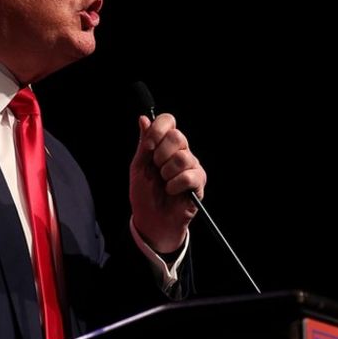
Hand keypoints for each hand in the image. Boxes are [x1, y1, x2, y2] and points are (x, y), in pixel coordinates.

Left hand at [129, 114, 206, 252]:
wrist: (151, 220)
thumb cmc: (144, 194)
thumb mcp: (138, 167)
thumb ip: (143, 144)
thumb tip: (144, 119)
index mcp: (165, 144)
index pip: (168, 121)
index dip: (158, 130)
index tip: (148, 147)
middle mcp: (181, 151)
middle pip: (178, 136)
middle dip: (161, 155)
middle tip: (156, 169)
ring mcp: (192, 166)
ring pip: (183, 157)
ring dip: (167, 173)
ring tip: (164, 183)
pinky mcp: (199, 182)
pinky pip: (189, 175)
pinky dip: (175, 185)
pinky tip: (172, 191)